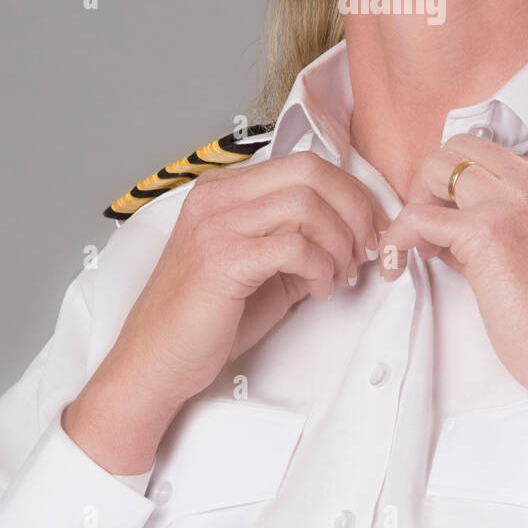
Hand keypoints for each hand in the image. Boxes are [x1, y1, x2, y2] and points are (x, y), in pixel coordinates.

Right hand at [64, 150, 390, 473]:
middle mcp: (216, 197)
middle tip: (365, 248)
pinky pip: (293, 246)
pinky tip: (319, 290)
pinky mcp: (221, 260)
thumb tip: (356, 232)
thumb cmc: (207, 320)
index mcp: (224, 190)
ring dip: (339, 241)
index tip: (371, 227)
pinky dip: (320, 266)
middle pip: (310, 171)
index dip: (350, 192)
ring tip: (339, 274)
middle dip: (354, 208)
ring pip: (306, 204)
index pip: (304, 164)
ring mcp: (215, 225)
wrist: (156, 363)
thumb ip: (300, 240)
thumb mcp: (261, 267)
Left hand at [378, 133, 527, 456]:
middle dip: (433, 184)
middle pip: (460, 148)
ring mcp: (514, 201)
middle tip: (430, 231)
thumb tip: (447, 224)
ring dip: (416, 202)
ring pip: (436, 166)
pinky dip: (396, 239)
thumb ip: (502, 226)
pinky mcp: (486, 230)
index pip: (492, 158)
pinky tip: (397, 266)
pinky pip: (417, 217)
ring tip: (422, 249)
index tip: (453, 227)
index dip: (461, 190)